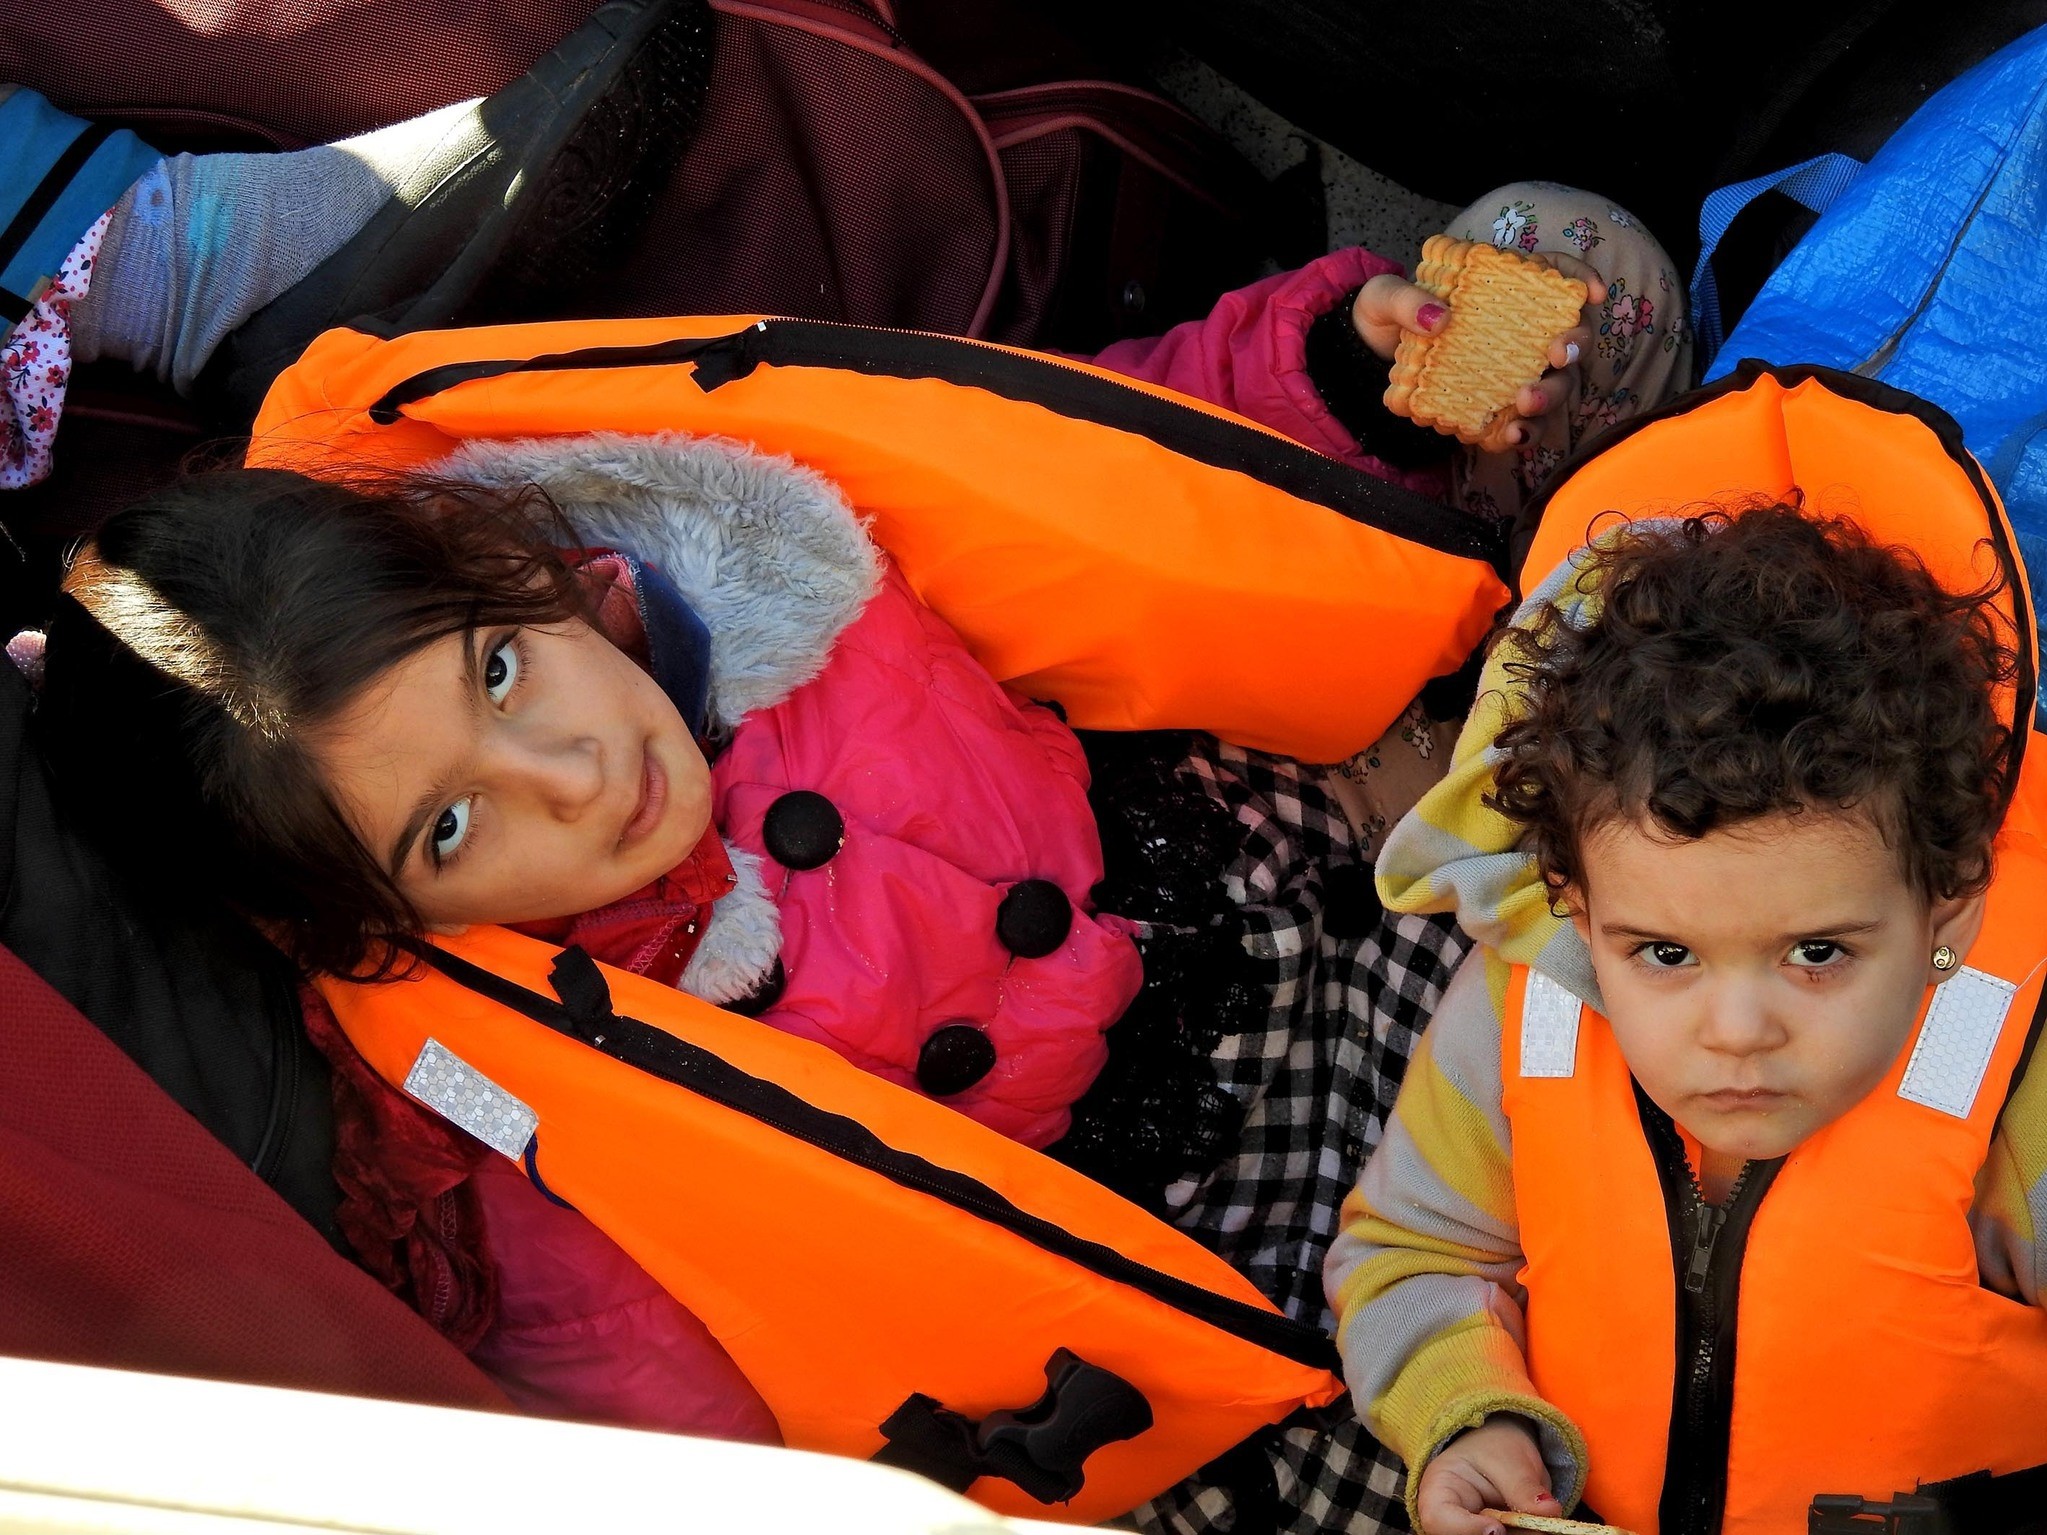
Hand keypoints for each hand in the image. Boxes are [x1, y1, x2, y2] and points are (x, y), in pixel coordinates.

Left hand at [1353, 254, 1608, 447]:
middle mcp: (1519, 330)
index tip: (1592, 292)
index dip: (1581, 278)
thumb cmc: (1386, 314)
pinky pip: (1521, 424)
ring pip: (1555, 383)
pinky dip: (1522, 434)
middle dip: (1576, 345)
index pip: (1555, 275)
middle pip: (1569, 335)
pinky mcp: (1495, 407)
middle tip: (1558, 354)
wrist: (1367, 358)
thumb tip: (1439, 320)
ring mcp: (1512, 371)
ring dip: (1549, 396)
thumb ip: (1404, 301)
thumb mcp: (1383, 298)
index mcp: (1503, 288)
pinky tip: (1510, 437)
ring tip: (1523, 406)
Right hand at [1415, 1415, 1562, 1534]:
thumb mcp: (1508, 1457)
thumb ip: (1523, 1486)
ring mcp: (1472, 1532)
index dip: (1466, 1529)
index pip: (1438, 1519)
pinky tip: (1537, 1523)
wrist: (1501, 1448)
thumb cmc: (1493, 1446)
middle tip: (1538, 1525)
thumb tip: (1549, 1512)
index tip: (1497, 1528)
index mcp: (1438, 1491)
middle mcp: (1450, 1520)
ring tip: (1541, 1519)